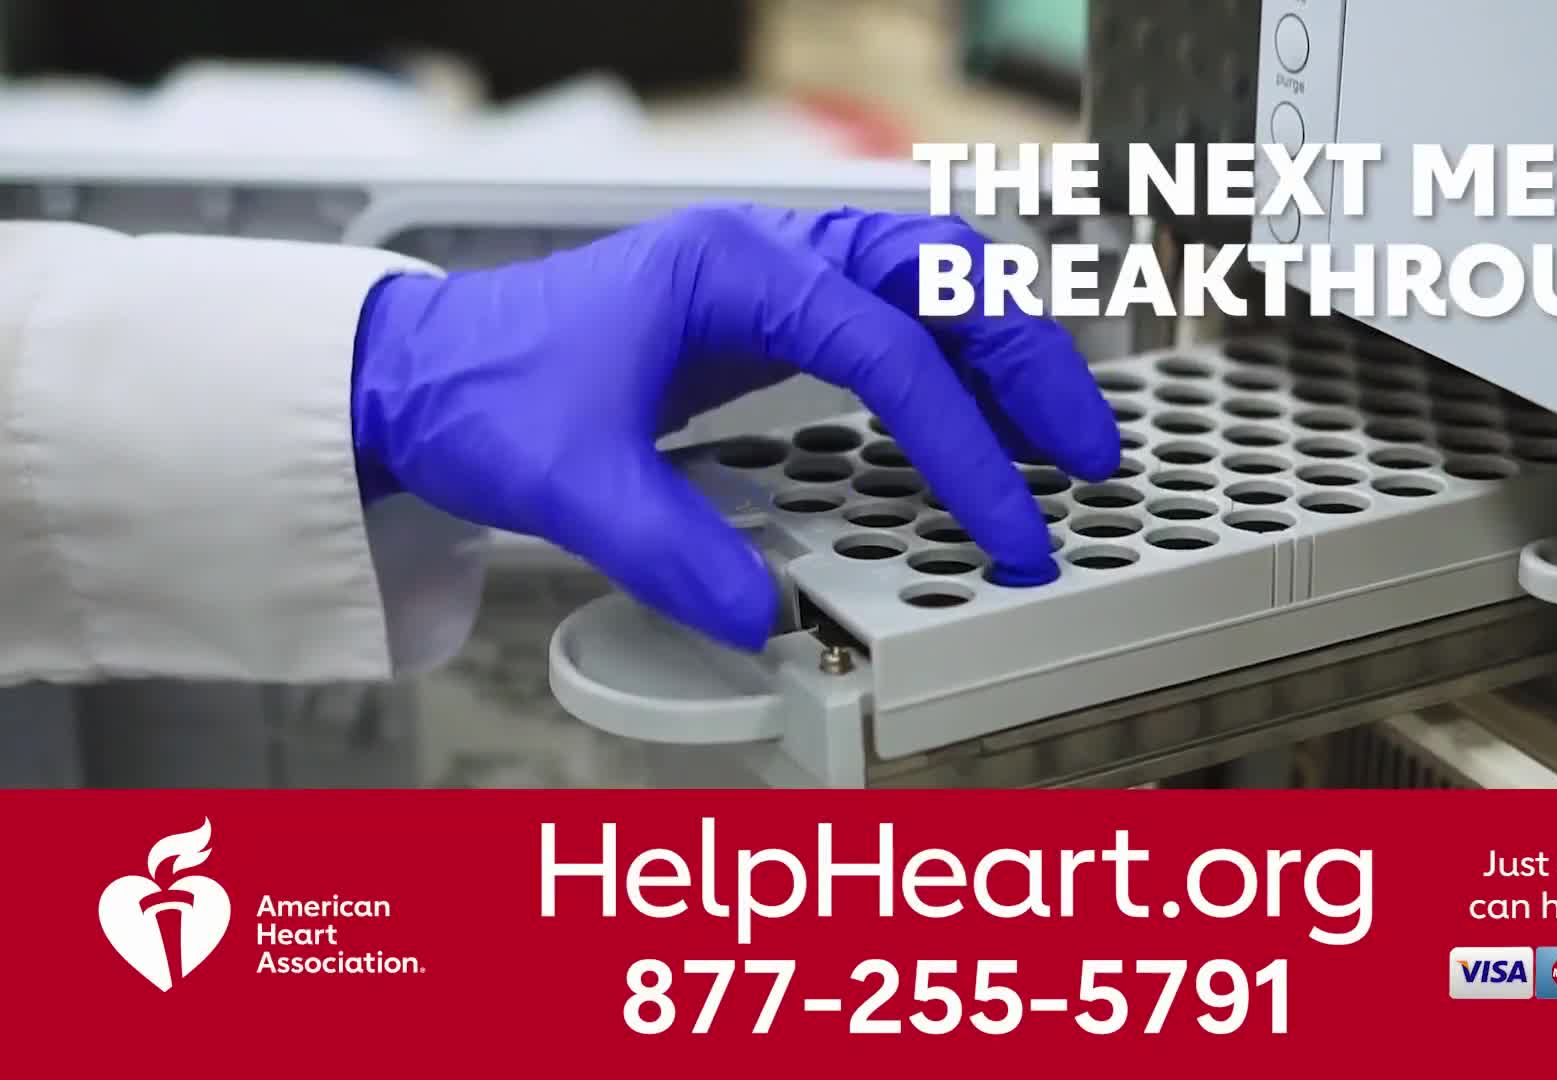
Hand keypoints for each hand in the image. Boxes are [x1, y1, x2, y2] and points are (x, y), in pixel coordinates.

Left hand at [351, 203, 1121, 651]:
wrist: (430, 371)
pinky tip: (979, 431)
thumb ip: (669, 550)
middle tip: (1082, 454)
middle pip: (942, 278)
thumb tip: (764, 615)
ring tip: (1058, 440)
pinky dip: (954, 369)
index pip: (887, 346)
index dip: (958, 440)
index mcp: (732, 267)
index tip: (1004, 521)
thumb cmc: (488, 392)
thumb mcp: (569, 481)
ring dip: (1004, 354)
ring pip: (932, 286)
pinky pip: (896, 323)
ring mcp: (777, 278)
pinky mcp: (774, 317)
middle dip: (1027, 362)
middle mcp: (770, 254)